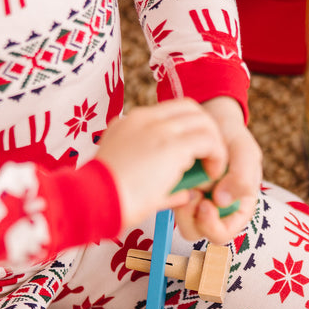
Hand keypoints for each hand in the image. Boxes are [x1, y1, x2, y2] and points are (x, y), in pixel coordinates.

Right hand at [95, 99, 227, 231]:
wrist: (91, 200)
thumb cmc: (107, 199)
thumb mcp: (131, 183)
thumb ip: (162, 185)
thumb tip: (184, 193)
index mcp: (129, 124)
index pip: (170, 113)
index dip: (189, 132)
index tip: (196, 157)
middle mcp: (144, 119)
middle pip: (191, 109)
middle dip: (207, 133)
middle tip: (210, 161)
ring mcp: (157, 128)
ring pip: (203, 120)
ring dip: (214, 145)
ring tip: (212, 171)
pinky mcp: (171, 144)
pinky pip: (208, 139)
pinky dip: (217, 156)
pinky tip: (211, 175)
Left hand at [171, 95, 261, 243]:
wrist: (211, 120)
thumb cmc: (233, 138)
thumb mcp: (245, 154)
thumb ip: (242, 178)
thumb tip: (222, 201)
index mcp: (236, 207)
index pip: (224, 232)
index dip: (213, 226)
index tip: (205, 205)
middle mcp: (215, 209)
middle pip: (199, 231)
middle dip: (192, 214)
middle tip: (191, 193)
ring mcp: (195, 201)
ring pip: (181, 219)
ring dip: (180, 201)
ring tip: (185, 178)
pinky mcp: (179, 190)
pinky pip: (169, 200)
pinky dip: (169, 188)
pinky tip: (173, 170)